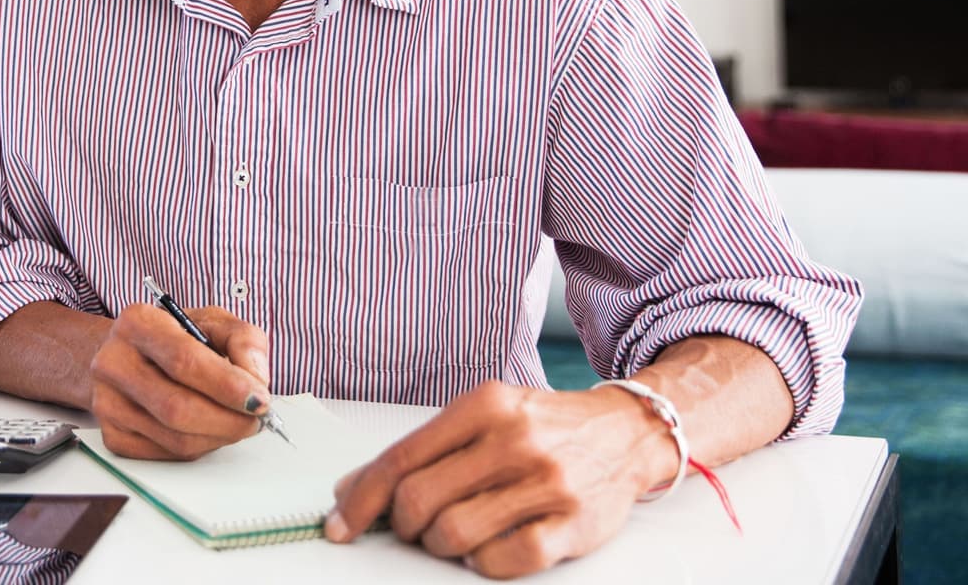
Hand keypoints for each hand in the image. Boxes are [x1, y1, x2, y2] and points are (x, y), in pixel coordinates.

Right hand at [88, 303, 271, 460]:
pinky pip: (166, 454)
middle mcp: (114, 362)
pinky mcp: (112, 434)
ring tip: (238, 423)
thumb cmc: (174, 337)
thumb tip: (256, 378)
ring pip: (175, 438)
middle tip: (256, 420)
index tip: (259, 399)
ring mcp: (107, 402)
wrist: (127, 355)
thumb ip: (243, 339)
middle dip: (228, 420)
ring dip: (218, 437)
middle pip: (177, 407)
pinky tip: (209, 429)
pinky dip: (199, 447)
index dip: (227, 386)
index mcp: (138, 323)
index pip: (184, 360)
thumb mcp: (212, 321)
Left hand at [325, 381, 675, 578]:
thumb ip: (424, 450)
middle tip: (413, 529)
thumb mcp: (484, 417)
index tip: (340, 524)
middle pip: (421, 500)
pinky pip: (504, 561)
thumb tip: (353, 490)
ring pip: (456, 534)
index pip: (401, 458)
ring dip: (441, 545)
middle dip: (404, 526)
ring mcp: (547, 482)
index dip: (361, 498)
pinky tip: (488, 548)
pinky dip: (483, 562)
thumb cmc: (543, 428)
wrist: (627, 433)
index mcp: (484, 405)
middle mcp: (515, 438)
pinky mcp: (574, 524)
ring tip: (454, 535)